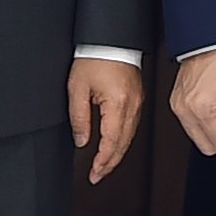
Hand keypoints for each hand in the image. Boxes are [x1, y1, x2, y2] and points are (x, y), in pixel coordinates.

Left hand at [69, 57, 144, 180]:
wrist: (110, 38)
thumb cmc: (95, 57)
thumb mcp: (78, 89)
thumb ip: (79, 118)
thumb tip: (82, 141)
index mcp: (118, 104)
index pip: (112, 143)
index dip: (102, 162)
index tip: (94, 174)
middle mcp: (132, 106)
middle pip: (123, 145)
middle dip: (110, 164)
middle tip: (97, 176)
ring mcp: (138, 102)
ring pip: (130, 138)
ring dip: (116, 154)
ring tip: (103, 166)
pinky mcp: (137, 98)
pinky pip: (132, 126)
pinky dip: (123, 141)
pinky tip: (114, 146)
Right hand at [171, 46, 215, 158]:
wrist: (212, 36)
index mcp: (201, 108)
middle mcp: (184, 110)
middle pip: (206, 146)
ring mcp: (178, 106)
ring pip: (198, 137)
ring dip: (213, 127)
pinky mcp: (176, 101)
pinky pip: (190, 123)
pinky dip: (204, 119)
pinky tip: (212, 100)